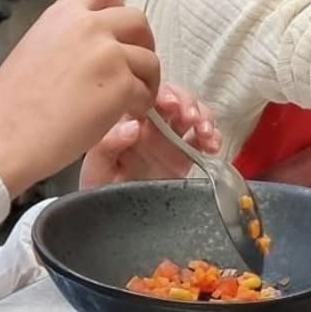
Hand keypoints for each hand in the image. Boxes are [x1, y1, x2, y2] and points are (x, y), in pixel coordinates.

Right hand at [0, 0, 159, 195]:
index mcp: (63, 14)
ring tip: (131, 100)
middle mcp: (89, 26)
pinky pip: (146, 91)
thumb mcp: (33, 48)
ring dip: (145, 80)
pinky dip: (141, 105)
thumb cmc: (11, 104)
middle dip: (142, 43)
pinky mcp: (121, 85)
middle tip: (134, 67)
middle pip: (137, 20)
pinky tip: (126, 116)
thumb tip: (88, 44)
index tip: (115, 30)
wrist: (5, 137)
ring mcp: (109, 54)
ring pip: (149, 58)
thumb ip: (64, 37)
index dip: (115, 6)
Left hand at [79, 83, 221, 187]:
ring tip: (205, 131)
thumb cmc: (100, 189)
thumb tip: (133, 127)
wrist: (112, 218)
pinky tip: (212, 145)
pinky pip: (203, 140)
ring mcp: (170, 139)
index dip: (162, 93)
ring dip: (203, 117)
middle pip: (175, 99)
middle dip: (186, 102)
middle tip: (189, 115)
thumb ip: (109, 144)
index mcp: (129, 120)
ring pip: (193, 115)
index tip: (168, 103)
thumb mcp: (97, 167)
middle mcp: (151, 125)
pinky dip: (213, 137)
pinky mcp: (185, 157)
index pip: (148, 94)